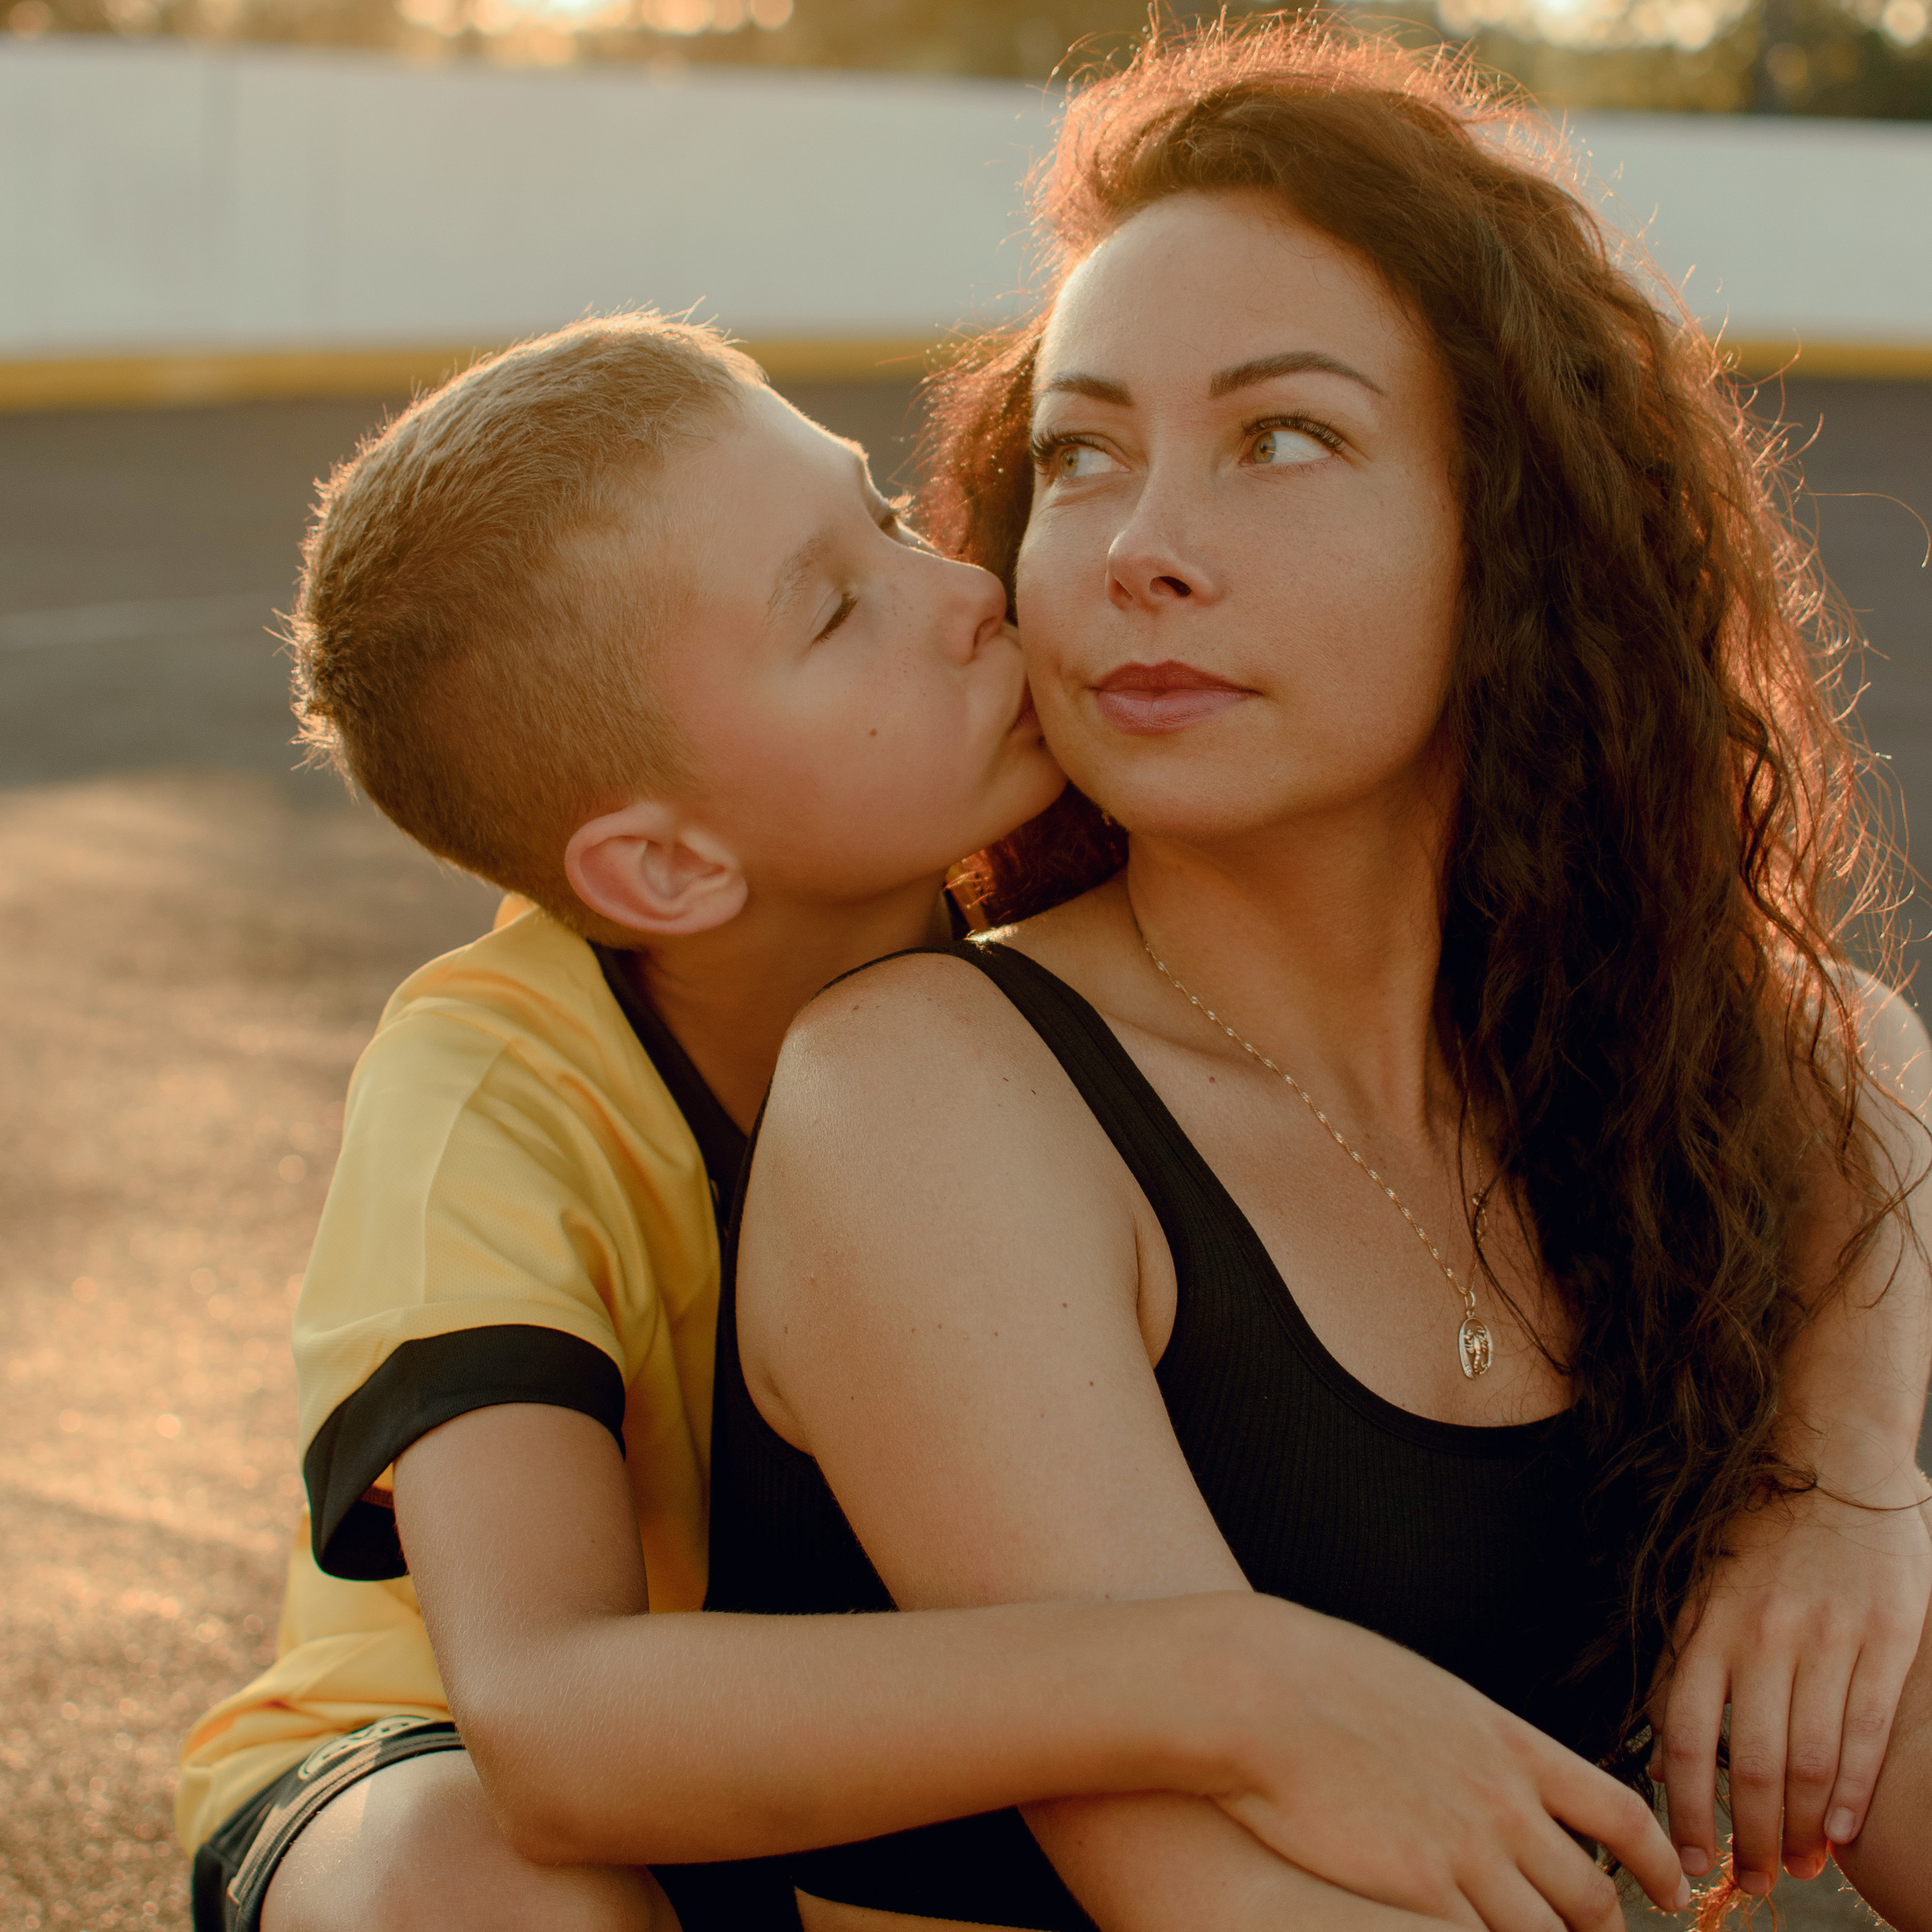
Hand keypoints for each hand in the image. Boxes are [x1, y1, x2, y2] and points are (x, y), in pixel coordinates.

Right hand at [1200, 1596, 1690, 1930]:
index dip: (1656, 1862)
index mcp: (1508, 1743)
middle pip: (1590, 1898)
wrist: (1260, 1692)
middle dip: (1601, 1931)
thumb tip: (1488, 1762)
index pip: (1620, 1813)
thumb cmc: (1321, 1678)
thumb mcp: (1423, 1690)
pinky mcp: (1419, 1893)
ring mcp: (1465, 1852)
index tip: (1669, 1889)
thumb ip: (1469, 1736)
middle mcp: (1503, 1801)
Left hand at [1647, 1464, 1931, 1895]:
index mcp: (1705, 1623)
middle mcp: (1761, 1636)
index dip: (1686, 1808)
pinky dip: (1848, 1793)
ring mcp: (1826, 1639)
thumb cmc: (1759, 1528)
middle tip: (1751, 1883)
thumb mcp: (1704, 1586)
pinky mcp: (1883, 1639)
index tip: (1691, 1859)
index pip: (1686, 1738)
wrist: (1833, 1453)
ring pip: (1808, 1760)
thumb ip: (1692, 1659)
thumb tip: (1672, 1749)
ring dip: (1799, 1830)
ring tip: (1795, 1869)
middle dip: (1749, 1837)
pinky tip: (1838, 1833)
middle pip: (1749, 1765)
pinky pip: (1864, 1732)